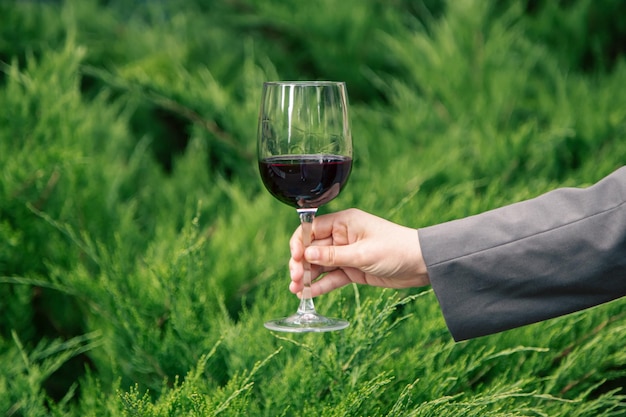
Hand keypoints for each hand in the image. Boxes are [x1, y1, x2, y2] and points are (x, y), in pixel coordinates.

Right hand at [289, 208, 429, 297]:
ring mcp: (346, 254)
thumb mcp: (362, 253)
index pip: (311, 229)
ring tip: (296, 291)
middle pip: (312, 249)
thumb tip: (306, 254)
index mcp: (344, 223)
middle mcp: (342, 236)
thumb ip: (333, 255)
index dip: (299, 243)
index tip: (295, 259)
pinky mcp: (353, 270)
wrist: (422, 264)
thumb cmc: (396, 249)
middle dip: (300, 264)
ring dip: (307, 277)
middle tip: (295, 279)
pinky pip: (332, 277)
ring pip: (320, 265)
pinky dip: (320, 285)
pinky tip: (308, 294)